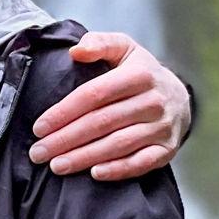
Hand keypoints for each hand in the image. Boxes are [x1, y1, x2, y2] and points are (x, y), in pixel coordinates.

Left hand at [29, 34, 191, 180]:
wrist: (179, 98)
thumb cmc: (141, 73)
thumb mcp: (125, 49)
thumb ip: (100, 44)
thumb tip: (76, 50)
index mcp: (139, 75)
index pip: (95, 94)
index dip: (65, 111)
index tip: (39, 127)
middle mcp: (153, 101)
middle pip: (102, 122)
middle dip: (66, 139)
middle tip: (38, 152)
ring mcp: (162, 127)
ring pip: (118, 145)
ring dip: (84, 157)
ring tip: (56, 166)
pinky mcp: (167, 149)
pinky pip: (141, 163)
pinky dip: (118, 170)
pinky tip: (94, 174)